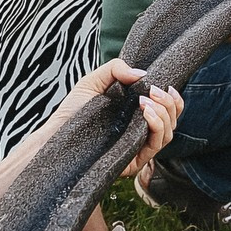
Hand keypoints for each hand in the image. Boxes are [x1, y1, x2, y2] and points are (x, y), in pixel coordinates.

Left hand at [50, 61, 183, 175]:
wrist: (55, 132)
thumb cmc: (73, 110)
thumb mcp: (93, 81)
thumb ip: (116, 70)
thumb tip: (142, 73)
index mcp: (137, 117)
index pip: (168, 112)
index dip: (174, 100)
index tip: (169, 87)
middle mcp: (140, 134)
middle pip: (172, 122)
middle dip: (169, 104)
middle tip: (154, 91)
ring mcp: (137, 149)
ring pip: (167, 134)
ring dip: (164, 114)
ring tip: (147, 101)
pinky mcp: (132, 161)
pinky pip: (154, 146)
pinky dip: (156, 127)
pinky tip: (147, 113)